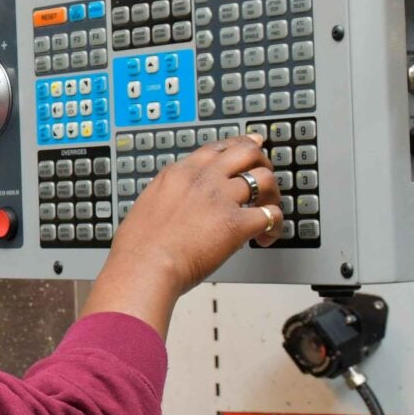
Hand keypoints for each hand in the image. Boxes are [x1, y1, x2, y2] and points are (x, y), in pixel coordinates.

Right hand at [87, 132, 284, 333]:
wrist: (143, 267)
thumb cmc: (138, 249)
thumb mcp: (147, 206)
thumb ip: (168, 198)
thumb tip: (175, 207)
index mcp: (178, 174)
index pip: (216, 149)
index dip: (239, 147)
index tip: (251, 147)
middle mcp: (202, 179)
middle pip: (247, 152)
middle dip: (262, 163)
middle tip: (264, 182)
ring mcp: (221, 198)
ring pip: (265, 179)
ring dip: (272, 195)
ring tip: (267, 211)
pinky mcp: (236, 223)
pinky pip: (271, 214)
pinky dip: (275, 225)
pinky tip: (266, 237)